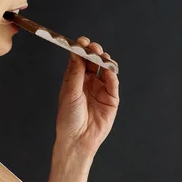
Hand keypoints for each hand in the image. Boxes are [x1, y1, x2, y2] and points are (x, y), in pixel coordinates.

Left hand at [56, 36, 119, 158]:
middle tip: (93, 48)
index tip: (81, 42)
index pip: (80, 59)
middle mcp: (88, 82)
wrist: (77, 139)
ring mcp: (100, 89)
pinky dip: (112, 75)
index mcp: (75, 80)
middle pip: (93, 61)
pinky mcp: (111, 98)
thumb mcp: (69, 92)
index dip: (81, 49)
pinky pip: (113, 83)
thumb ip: (75, 72)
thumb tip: (76, 52)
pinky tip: (109, 71)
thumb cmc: (68, 118)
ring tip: (101, 58)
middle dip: (94, 52)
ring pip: (105, 69)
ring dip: (104, 61)